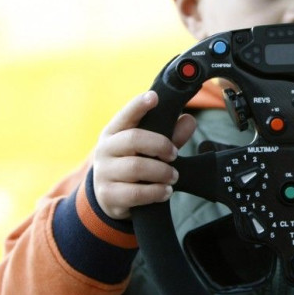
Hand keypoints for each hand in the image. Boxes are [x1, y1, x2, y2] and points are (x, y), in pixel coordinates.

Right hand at [92, 91, 196, 218]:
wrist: (110, 197)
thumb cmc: (134, 163)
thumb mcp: (149, 148)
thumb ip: (170, 135)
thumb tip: (189, 120)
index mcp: (114, 131)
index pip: (126, 114)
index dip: (139, 105)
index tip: (154, 97)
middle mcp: (105, 149)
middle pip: (134, 139)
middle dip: (160, 145)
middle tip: (174, 154)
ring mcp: (103, 173)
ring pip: (136, 167)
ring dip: (162, 172)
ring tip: (173, 177)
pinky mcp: (107, 195)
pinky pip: (135, 193)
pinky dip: (156, 192)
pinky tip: (166, 191)